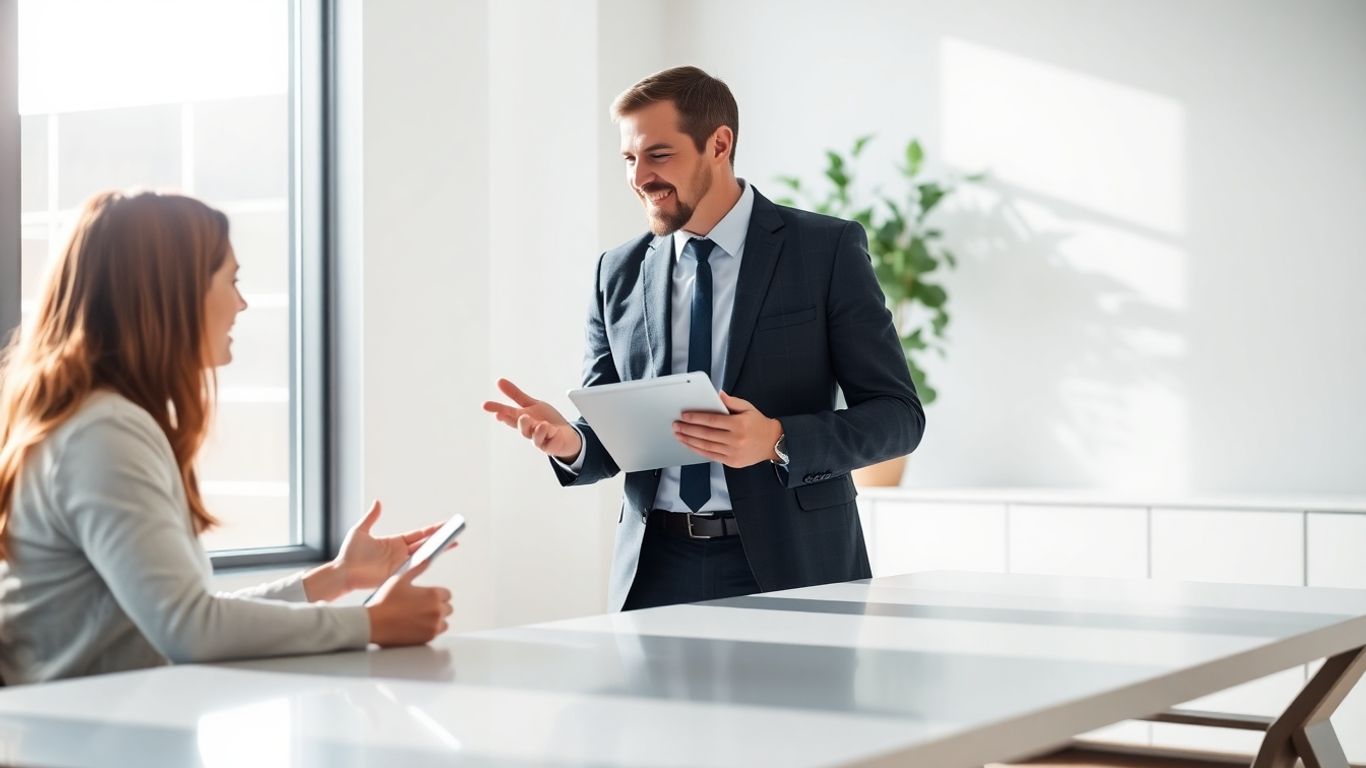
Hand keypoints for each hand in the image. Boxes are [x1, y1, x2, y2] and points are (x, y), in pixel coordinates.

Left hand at [303, 500, 454, 601]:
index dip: (433, 530)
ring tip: (453, 544)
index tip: (446, 524)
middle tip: (456, 532)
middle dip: (441, 538)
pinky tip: (437, 559)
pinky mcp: (398, 576)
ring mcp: (401, 565)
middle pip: (426, 544)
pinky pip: (415, 569)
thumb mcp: (360, 531)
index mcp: (395, 542)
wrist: (343, 573)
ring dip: (438, 550)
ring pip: (424, 556)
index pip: (419, 534)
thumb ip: (371, 517)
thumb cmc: (349, 554)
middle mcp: (401, 553)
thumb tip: (377, 502)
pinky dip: (426, 564)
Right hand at [366, 559, 452, 646]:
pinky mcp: (428, 638)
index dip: (436, 595)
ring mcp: (434, 625)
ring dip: (435, 620)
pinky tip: (415, 626)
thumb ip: (417, 567)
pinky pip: (436, 633)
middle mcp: (437, 610)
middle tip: (420, 608)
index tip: (426, 597)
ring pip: (444, 622)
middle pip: (448, 608)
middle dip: (437, 607)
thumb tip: (427, 558)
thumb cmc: (385, 601)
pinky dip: (429, 630)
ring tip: (417, 618)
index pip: (447, 594)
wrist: (373, 624)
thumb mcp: (400, 579)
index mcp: (434, 594)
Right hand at [482, 378, 583, 462]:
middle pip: (518, 424)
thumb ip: (515, 395)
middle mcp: (528, 429)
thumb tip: (499, 381)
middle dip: (510, 419)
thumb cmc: (546, 420)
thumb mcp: (532, 404)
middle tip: (504, 413)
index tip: (486, 406)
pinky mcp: (549, 445)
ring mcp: (538, 438)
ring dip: (528, 426)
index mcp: (522, 418)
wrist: (566, 435)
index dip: (497, 410)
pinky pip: (546, 439)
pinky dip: (545, 432)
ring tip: (526, 417)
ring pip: (531, 434)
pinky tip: (546, 426)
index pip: (507, 413)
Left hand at [673, 391, 782, 467]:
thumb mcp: (748, 407)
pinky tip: (689, 445)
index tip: (684, 416)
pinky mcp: (732, 462)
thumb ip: (731, 401)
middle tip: (676, 425)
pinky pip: (711, 456)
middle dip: (688, 430)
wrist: (772, 442)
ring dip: (689, 440)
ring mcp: (733, 452)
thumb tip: (717, 394)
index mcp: (739, 424)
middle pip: (706, 434)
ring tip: (679, 435)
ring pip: (706, 446)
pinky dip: (698, 450)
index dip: (696, 418)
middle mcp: (736, 439)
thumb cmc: (758, 423)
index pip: (712, 421)